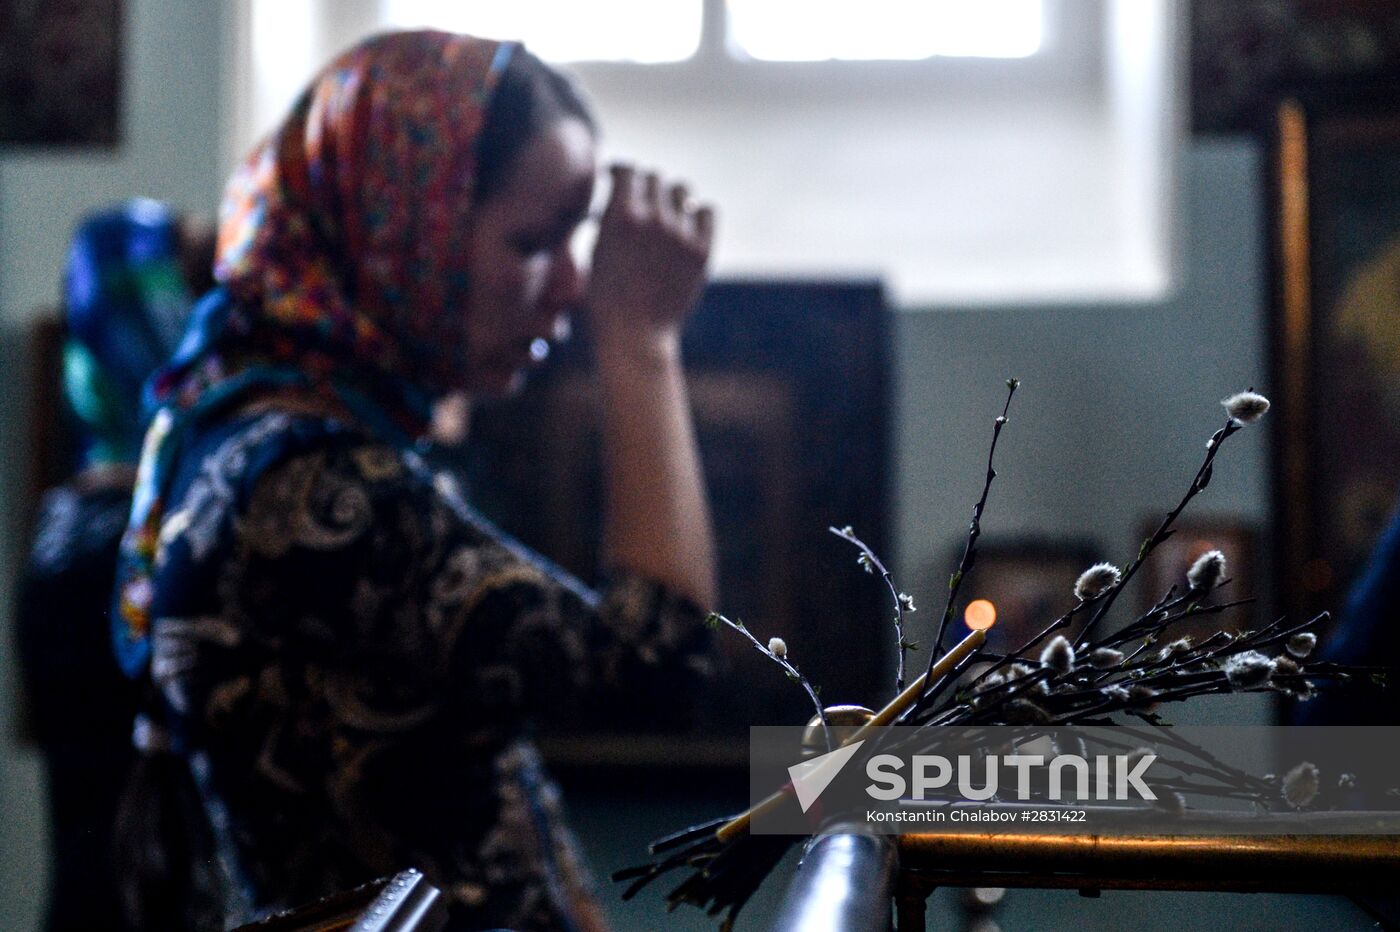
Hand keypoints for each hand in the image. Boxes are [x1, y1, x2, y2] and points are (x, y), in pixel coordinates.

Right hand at [586, 163, 714, 354]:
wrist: (635, 334)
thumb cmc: (606, 295)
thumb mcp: (597, 248)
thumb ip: (610, 213)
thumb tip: (621, 187)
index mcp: (623, 215)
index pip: (629, 169)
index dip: (621, 171)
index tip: (617, 178)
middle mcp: (655, 218)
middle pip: (655, 177)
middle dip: (644, 186)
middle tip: (639, 202)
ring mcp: (682, 234)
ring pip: (681, 191)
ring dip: (670, 198)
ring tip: (663, 215)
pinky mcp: (702, 250)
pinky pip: (707, 211)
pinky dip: (697, 214)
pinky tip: (685, 226)